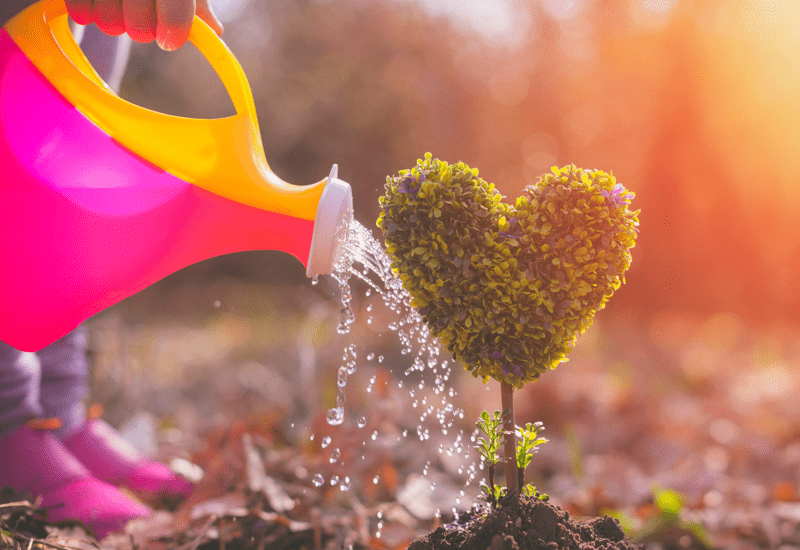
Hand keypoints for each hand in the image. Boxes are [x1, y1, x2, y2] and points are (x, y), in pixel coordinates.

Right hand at [65, 0, 223, 50]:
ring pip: (110, 23)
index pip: (176, 11)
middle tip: (141, 17)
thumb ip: (196, 3)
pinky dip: (86, 12)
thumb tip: (214, 31)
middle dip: (142, 30)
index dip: (174, 33)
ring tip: (118, 5)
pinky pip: (80, 7)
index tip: (170, 40)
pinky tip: (94, 4)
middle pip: (140, 27)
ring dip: (114, 22)